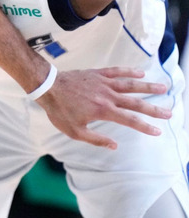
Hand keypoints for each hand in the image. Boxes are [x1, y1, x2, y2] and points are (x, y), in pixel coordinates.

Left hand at [36, 67, 170, 149]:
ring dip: (148, 86)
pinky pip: (116, 71)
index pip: (130, 120)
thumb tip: (114, 146)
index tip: (157, 131)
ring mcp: (103, 83)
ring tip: (163, 87)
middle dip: (154, 108)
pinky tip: (140, 72)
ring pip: (130, 84)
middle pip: (135, 102)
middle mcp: (107, 96)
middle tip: (169, 112)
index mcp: (103, 111)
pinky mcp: (97, 73)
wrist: (48, 87)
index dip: (145, 127)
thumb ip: (96, 139)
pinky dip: (129, 71)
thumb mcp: (75, 131)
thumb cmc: (59, 110)